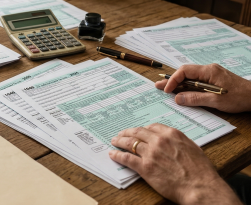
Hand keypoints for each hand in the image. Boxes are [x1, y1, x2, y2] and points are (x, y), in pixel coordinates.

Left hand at [109, 123, 240, 204]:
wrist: (200, 187)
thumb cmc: (200, 171)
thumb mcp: (192, 148)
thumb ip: (179, 142)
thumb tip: (172, 142)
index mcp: (172, 134)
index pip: (152, 127)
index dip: (142, 129)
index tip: (138, 131)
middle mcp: (159, 141)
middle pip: (138, 132)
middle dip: (127, 133)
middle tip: (121, 134)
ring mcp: (151, 153)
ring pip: (129, 143)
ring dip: (119, 141)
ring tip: (114, 141)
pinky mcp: (145, 167)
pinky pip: (126, 158)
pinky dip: (117, 155)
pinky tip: (113, 154)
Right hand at [155, 64, 250, 112]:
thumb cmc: (240, 97)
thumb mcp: (216, 100)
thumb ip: (195, 98)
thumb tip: (177, 98)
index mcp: (209, 71)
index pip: (184, 71)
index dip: (173, 80)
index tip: (166, 90)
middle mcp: (209, 70)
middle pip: (185, 73)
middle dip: (171, 81)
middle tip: (157, 87)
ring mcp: (212, 75)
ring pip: (190, 78)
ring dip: (178, 84)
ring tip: (165, 90)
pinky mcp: (214, 80)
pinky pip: (197, 82)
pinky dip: (187, 87)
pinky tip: (181, 92)